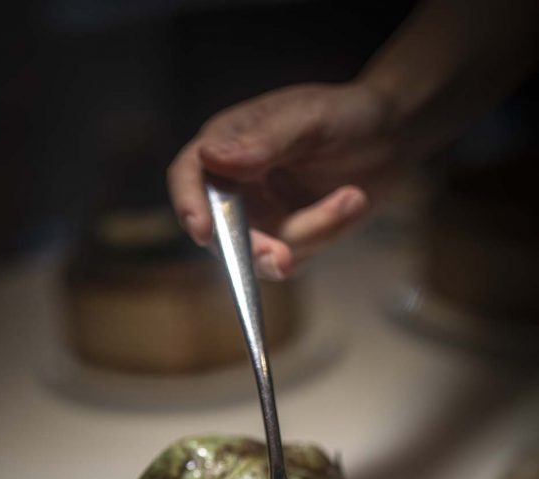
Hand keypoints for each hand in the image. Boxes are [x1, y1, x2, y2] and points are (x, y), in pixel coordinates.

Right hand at [167, 82, 401, 278]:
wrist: (392, 137)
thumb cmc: (348, 115)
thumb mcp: (308, 119)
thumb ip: (263, 140)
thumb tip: (209, 156)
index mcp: (228, 143)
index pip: (189, 175)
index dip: (189, 203)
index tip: (203, 229)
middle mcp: (234, 184)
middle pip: (221, 232)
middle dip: (255, 248)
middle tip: (286, 258)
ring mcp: (259, 217)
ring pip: (262, 253)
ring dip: (311, 233)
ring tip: (353, 198)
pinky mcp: (286, 240)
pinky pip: (294, 260)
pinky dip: (325, 237)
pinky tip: (351, 204)